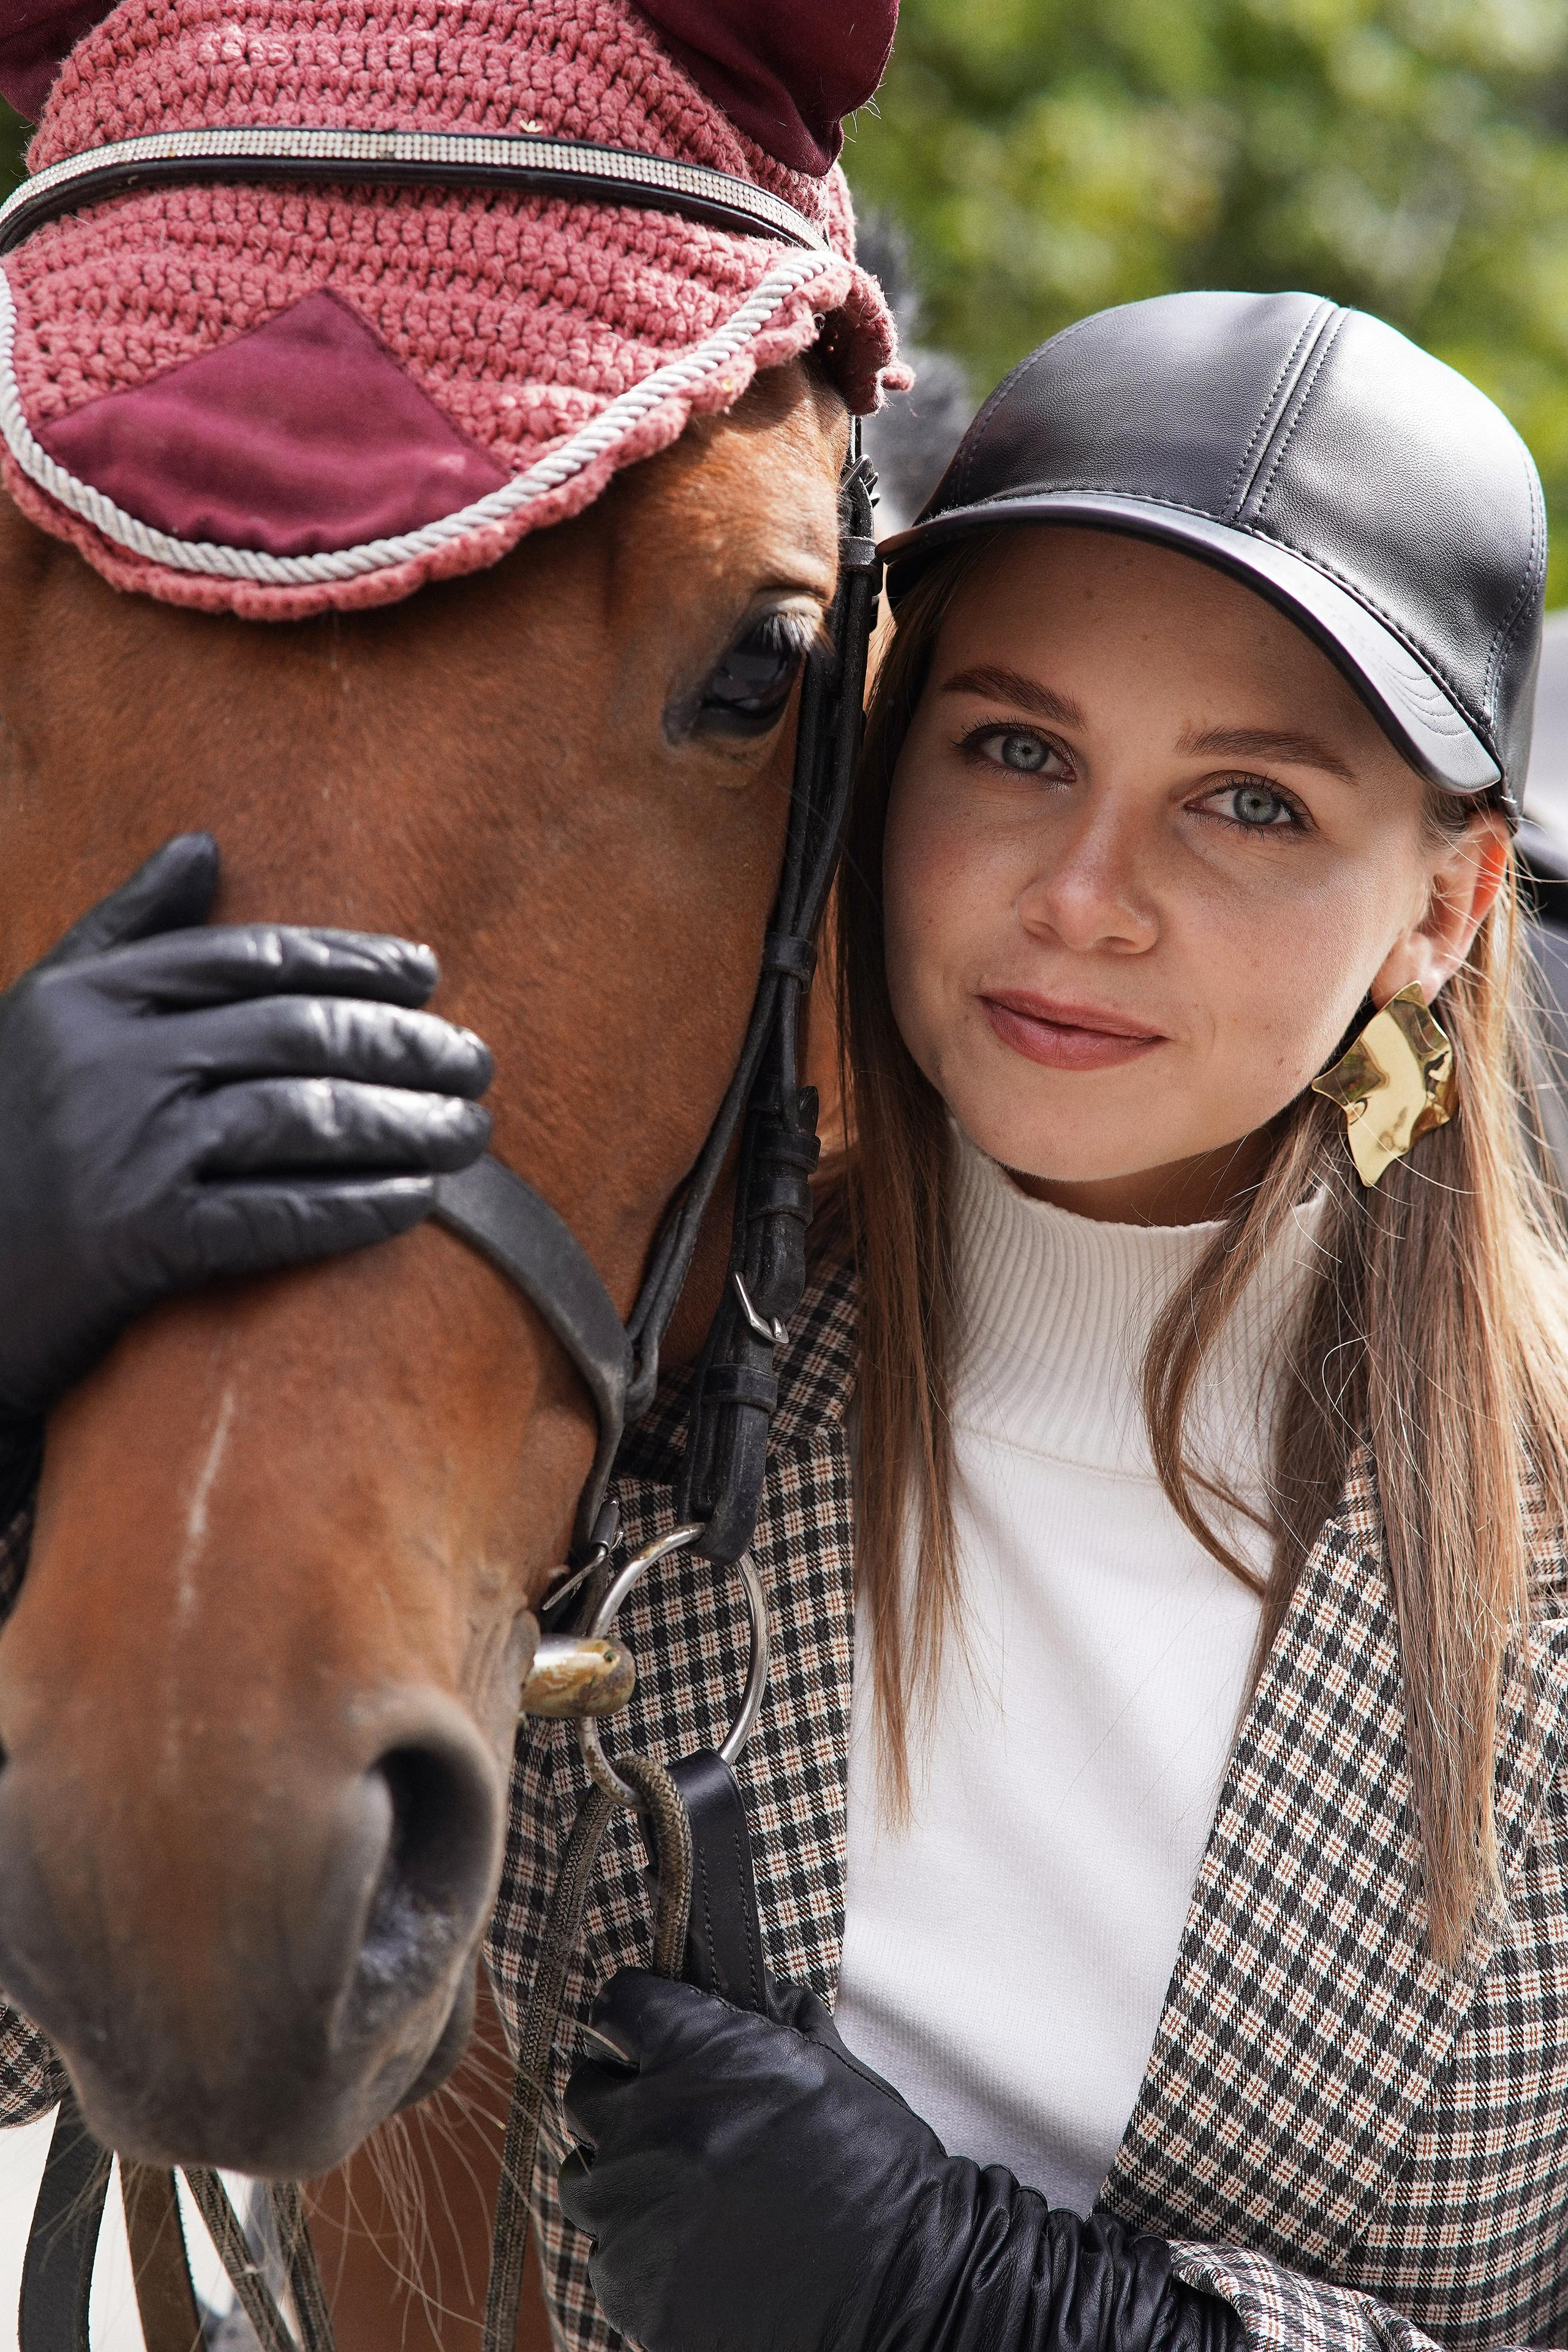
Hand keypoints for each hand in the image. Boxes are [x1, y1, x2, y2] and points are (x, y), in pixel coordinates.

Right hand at [0, 833, 492, 1430]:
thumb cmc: (6, 1138)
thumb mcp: (42, 1014)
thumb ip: (124, 929)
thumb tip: (203, 847)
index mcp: (89, 997)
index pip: (251, 960)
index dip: (353, 963)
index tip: (428, 976)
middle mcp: (108, 1062)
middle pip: (295, 1033)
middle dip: (404, 1044)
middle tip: (478, 1060)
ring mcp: (125, 1152)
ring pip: (301, 1117)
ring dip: (405, 1123)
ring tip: (470, 1129)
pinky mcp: (140, 1244)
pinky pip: (276, 1215)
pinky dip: (355, 1207)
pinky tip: (416, 1202)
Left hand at [561, 1971, 1243, 2351]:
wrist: (924, 2312)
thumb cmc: (899, 2184)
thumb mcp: (840, 2085)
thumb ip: (769, 2038)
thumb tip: (736, 1991)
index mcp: (723, 2072)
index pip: (630, 2006)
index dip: (645, 2008)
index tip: (659, 2010)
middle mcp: (675, 2138)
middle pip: (596, 2085)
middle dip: (627, 2086)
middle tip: (673, 2095)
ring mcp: (653, 2224)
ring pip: (593, 2167)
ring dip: (626, 2162)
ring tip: (690, 2171)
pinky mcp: (651, 2297)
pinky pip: (613, 2246)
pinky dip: (638, 2235)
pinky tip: (695, 2233)